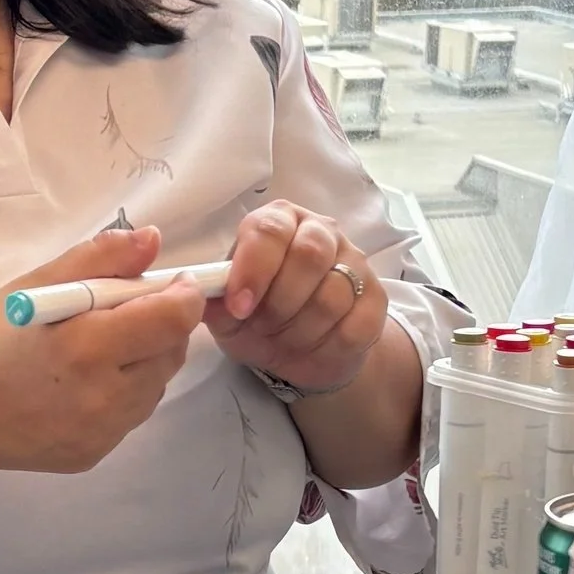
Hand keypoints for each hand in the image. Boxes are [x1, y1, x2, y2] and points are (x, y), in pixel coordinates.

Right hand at [0, 225, 207, 476]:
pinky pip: (132, 415)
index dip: (182, 295)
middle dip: (163, 326)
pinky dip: (123, 392)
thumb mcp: (34, 286)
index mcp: (86, 346)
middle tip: (123, 312)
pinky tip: (82, 382)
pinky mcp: (94, 454)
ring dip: (145, 360)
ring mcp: (100, 433)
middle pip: (172, 353)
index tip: (172, 281)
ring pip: (157, 385)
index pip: (173, 319)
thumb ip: (99, 259)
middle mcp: (102, 396)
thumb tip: (153, 240)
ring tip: (97, 348)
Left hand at [205, 199, 386, 395]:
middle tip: (263, 327)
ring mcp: (354, 262)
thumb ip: (213, 301)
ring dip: (300, 330)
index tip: (239, 306)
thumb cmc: (256, 319)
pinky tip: (313, 348)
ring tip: (284, 339)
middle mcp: (320, 231)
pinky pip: (356, 325)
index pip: (269, 230)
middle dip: (280, 303)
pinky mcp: (376, 298)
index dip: (253, 270)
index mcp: (278, 222)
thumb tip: (197, 293)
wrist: (301, 350)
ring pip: (333, 295)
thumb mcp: (226, 314)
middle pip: (309, 255)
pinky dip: (328, 347)